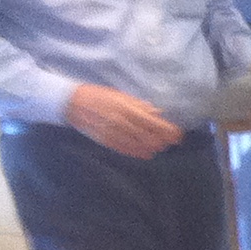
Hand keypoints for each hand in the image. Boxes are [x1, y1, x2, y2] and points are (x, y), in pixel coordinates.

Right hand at [65, 83, 181, 158]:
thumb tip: (158, 113)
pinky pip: (127, 151)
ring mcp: (114, 134)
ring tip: (160, 146)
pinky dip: (140, 153)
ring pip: (141, 147)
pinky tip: (147, 153)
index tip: (179, 134)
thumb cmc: (98, 96)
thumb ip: (139, 106)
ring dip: (154, 148)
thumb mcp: (120, 96)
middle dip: (165, 141)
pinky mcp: (107, 142)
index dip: (170, 131)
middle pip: (151, 138)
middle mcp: (123, 123)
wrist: (71, 102)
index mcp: (127, 109)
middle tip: (172, 141)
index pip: (155, 124)